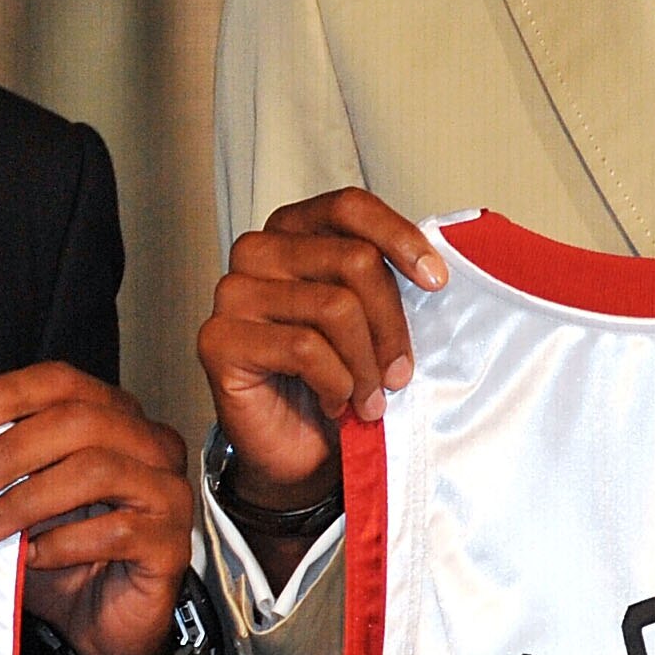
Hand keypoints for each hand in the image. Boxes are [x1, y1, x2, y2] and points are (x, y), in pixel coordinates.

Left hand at [0, 364, 196, 654]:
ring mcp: (168, 493)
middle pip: (81, 420)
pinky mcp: (173, 543)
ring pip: (98, 470)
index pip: (65, 383)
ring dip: (27, 500)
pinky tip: (32, 556)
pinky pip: (118, 530)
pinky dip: (64, 542)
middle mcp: (151, 445)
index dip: (11, 394)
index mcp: (115, 418)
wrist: (97, 625)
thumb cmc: (59, 552)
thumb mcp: (20, 496)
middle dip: (10, 452)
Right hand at [195, 188, 444, 532]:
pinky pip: (304, 348)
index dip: (399, 237)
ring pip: (335, 307)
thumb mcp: (370, 320)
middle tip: (399, 373)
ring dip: (366, 365)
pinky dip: (335, 382)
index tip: (436, 281)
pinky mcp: (218, 339)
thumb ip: (386, 283)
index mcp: (292, 232)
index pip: (348, 206)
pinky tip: (334, 400)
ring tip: (369, 397)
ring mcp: (232, 293)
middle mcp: (257, 252)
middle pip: (353, 260)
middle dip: (392, 325)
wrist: (295, 447)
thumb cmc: (333, 378)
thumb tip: (434, 270)